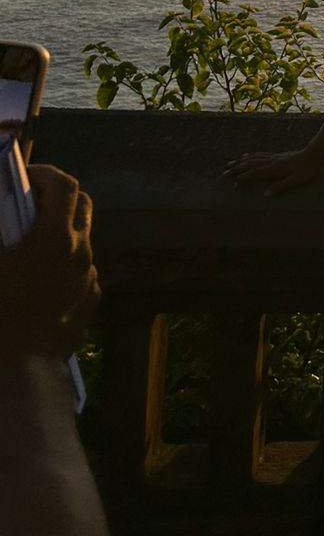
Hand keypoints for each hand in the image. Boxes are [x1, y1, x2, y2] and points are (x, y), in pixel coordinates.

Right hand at [0, 166, 99, 360]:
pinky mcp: (89, 301)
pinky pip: (80, 270)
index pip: (63, 185)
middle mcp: (80, 253)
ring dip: (60, 230)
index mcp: (55, 239)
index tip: (24, 176)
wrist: (19, 375)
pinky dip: (64, 263)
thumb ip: (1, 233)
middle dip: (58, 196)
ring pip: (82, 238)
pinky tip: (38, 279)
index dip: (44, 173)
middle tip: (29, 203)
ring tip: (29, 243)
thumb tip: (5, 223)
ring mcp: (88, 278)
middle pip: (82, 204)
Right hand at [224, 147, 322, 194]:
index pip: (255, 173)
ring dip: (241, 162)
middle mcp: (272, 161)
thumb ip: (281, 187)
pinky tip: (246, 155)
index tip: (233, 185)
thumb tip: (266, 194)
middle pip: (250, 164)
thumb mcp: (296, 180)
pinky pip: (260, 154)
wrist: (315, 153)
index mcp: (274, 169)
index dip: (244, 179)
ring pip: (253, 158)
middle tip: (224, 173)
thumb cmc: (308, 169)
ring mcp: (274, 157)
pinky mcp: (277, 155)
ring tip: (230, 164)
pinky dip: (251, 155)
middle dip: (237, 169)